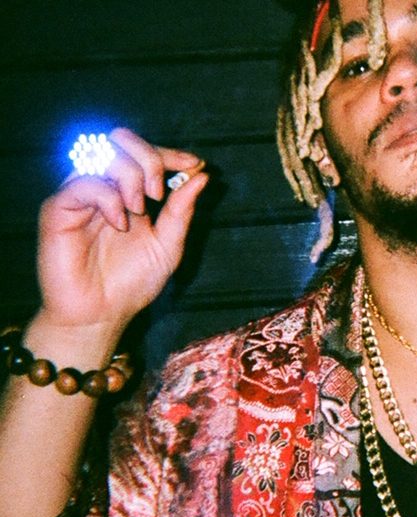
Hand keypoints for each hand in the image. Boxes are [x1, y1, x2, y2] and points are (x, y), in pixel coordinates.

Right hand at [35, 128, 208, 334]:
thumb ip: (182, 211)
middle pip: (122, 145)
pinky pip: (83, 182)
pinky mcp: (58, 210)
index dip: (171, 154)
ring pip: (104, 157)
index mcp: (130, 194)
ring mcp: (80, 197)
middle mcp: (104, 189)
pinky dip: (108, 197)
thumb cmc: (132, 284)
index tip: (195, 163)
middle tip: (159, 192)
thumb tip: (202, 175)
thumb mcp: (169, 245)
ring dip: (131, 176)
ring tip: (141, 209)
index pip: (146, 156)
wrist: (101, 315)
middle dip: (150, 159)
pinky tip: (119, 222)